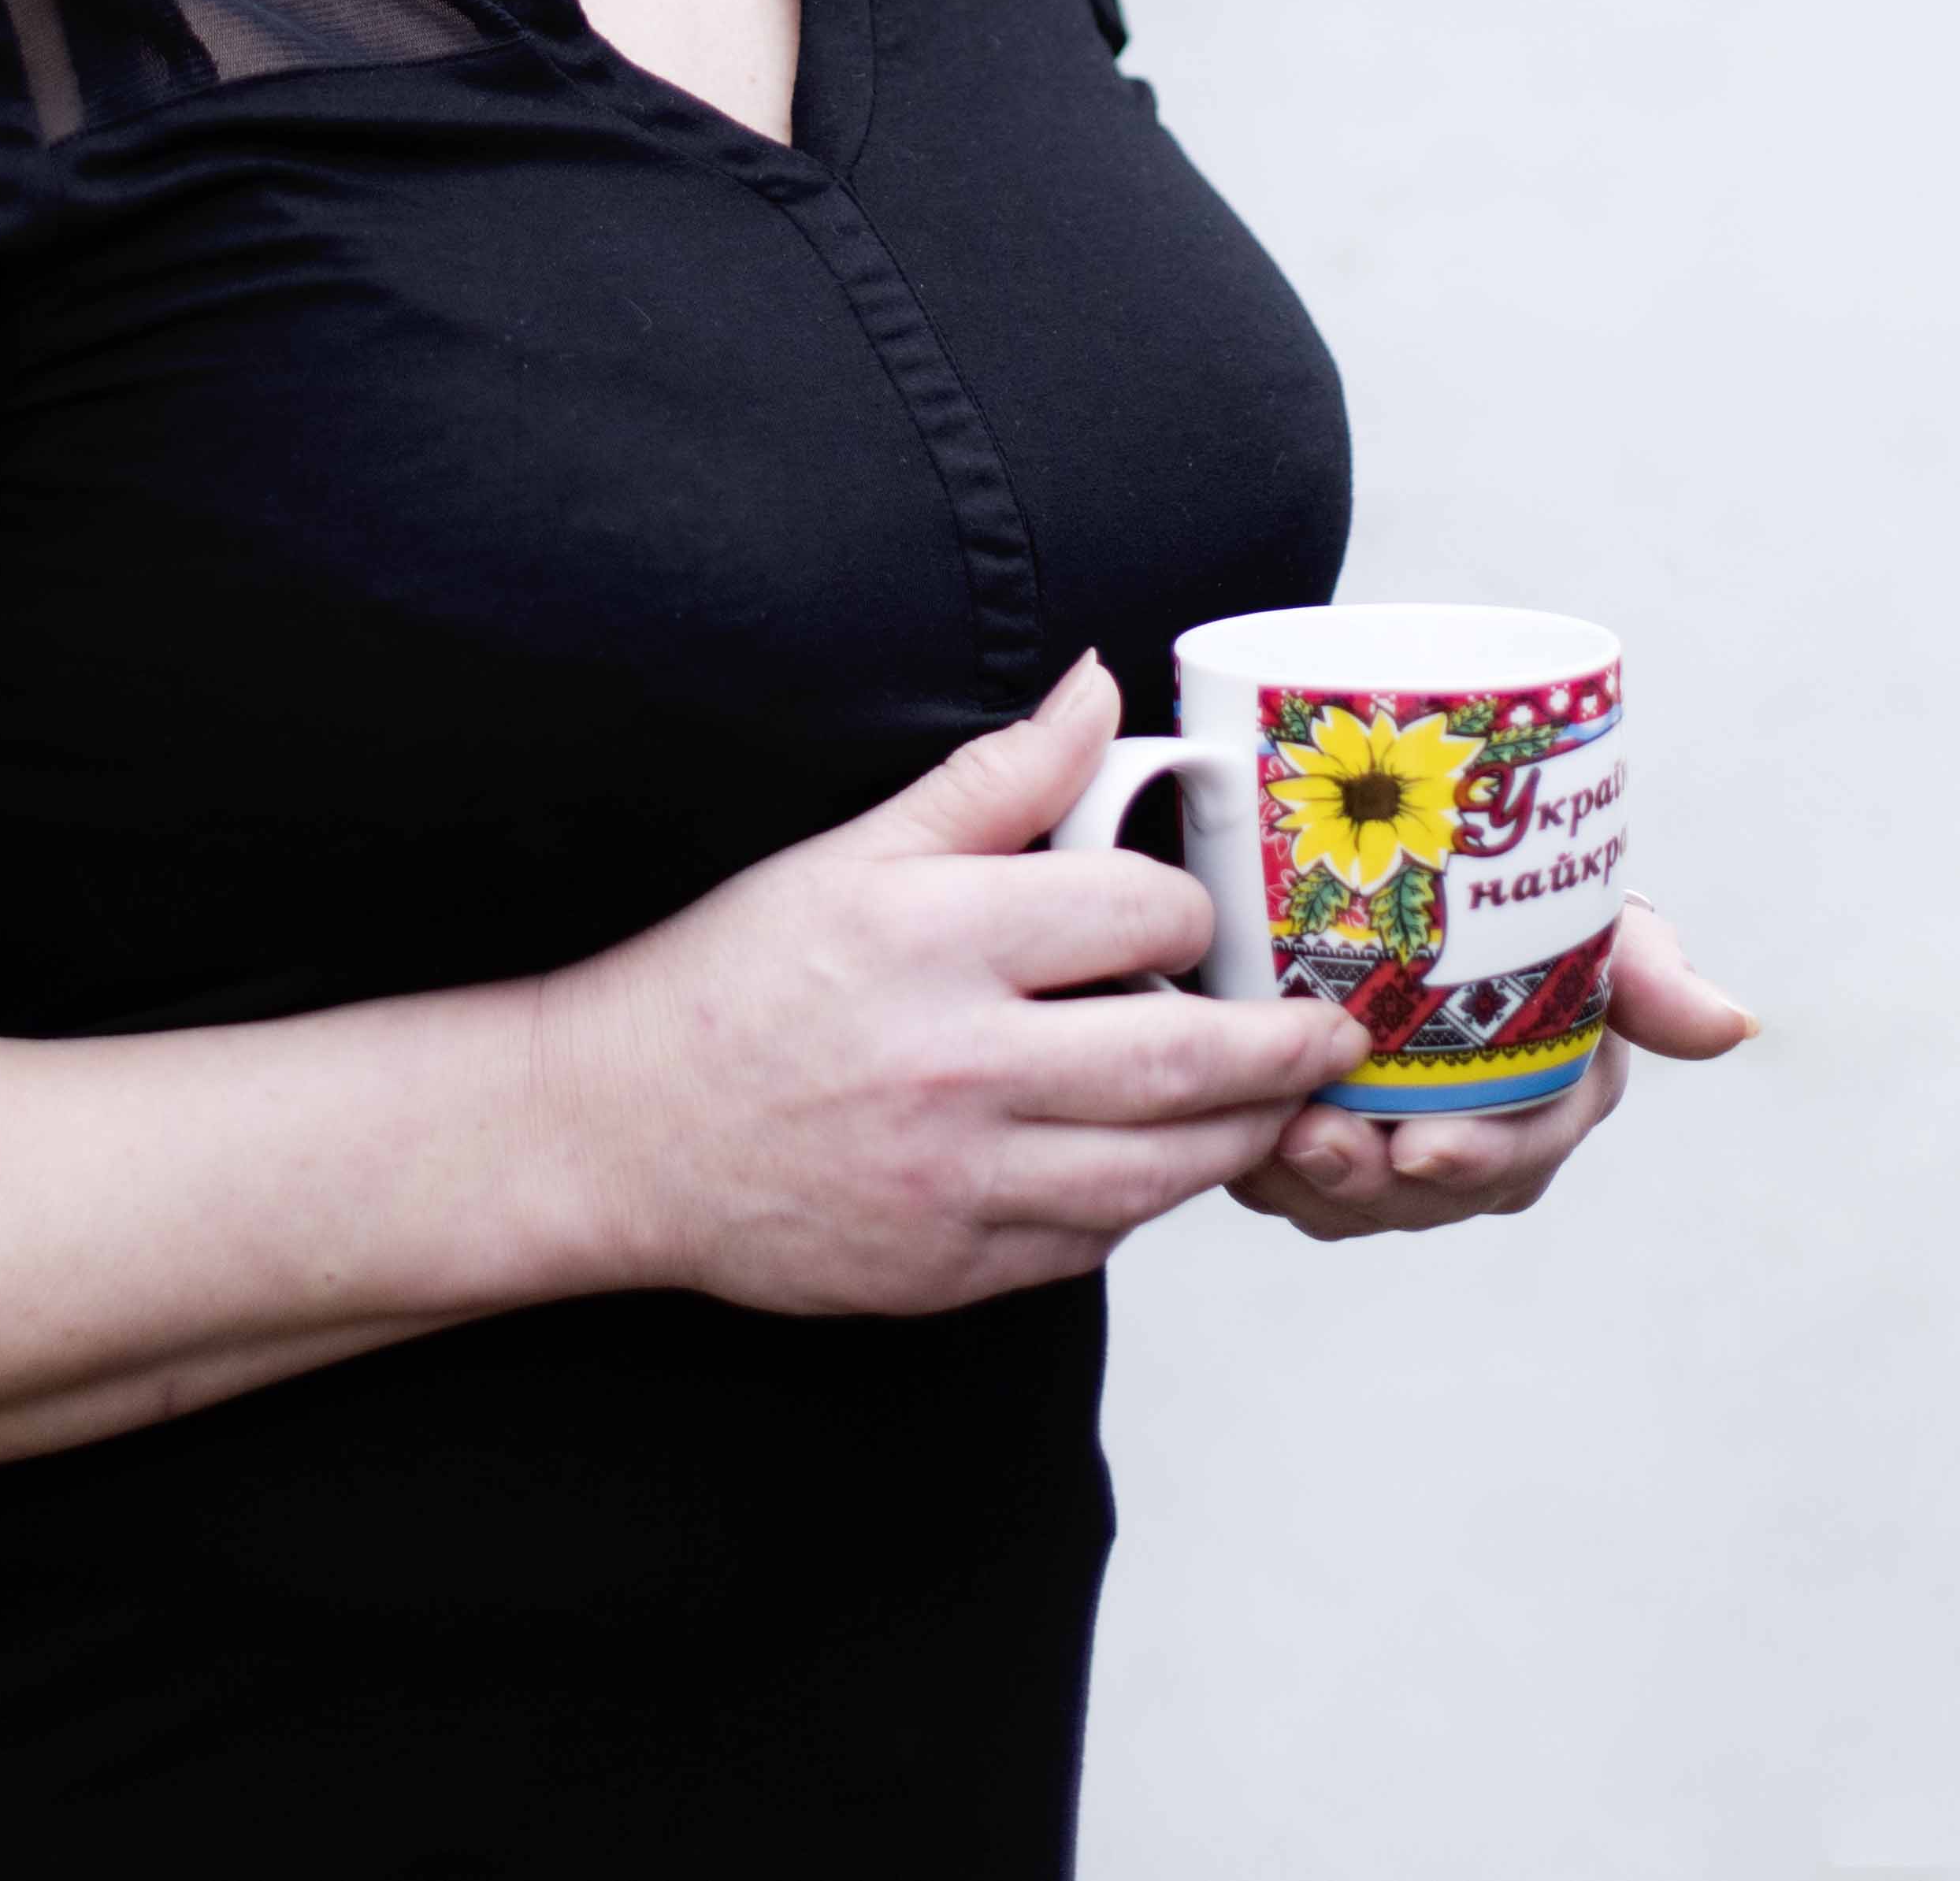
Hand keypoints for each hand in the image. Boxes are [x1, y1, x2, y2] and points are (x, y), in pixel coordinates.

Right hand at [541, 654, 1364, 1317]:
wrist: (624, 1130)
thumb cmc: (739, 977)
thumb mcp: (856, 851)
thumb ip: (996, 780)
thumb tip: (1100, 689)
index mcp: (937, 936)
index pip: (1134, 918)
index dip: (1188, 913)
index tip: (1204, 917)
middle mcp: (958, 1063)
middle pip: (1180, 1062)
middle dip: (1283, 1048)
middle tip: (1334, 1030)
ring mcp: (959, 1182)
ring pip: (1158, 1171)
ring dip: (1240, 1136)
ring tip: (1283, 1103)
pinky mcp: (951, 1270)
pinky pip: (1090, 1242)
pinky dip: (1141, 1202)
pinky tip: (1155, 1162)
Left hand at [1227, 895, 1756, 1240]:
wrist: (1359, 837)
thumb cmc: (1489, 876)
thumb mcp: (1568, 905)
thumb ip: (1642, 966)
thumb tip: (1735, 1024)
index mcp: (1549, 1084)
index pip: (1529, 1145)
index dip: (1484, 1159)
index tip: (1425, 1148)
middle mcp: (1476, 1125)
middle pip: (1436, 1188)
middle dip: (1378, 1183)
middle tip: (1317, 1143)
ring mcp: (1390, 1135)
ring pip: (1356, 1200)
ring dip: (1311, 1184)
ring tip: (1266, 1141)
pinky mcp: (1309, 1125)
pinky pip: (1286, 1180)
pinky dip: (1261, 1168)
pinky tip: (1231, 1136)